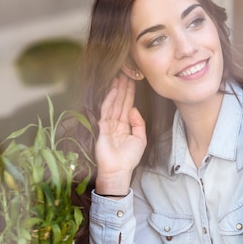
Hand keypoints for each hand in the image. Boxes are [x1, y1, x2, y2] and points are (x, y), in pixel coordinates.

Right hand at [95, 74, 146, 193]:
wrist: (118, 170)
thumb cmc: (129, 158)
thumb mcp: (140, 139)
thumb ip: (139, 123)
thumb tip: (134, 108)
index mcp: (125, 125)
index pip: (128, 105)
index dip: (130, 93)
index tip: (133, 81)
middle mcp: (116, 122)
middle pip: (120, 101)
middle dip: (124, 87)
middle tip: (126, 73)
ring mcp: (108, 124)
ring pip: (113, 103)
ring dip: (117, 90)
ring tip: (120, 77)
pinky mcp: (102, 127)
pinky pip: (106, 110)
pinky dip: (110, 99)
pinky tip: (113, 89)